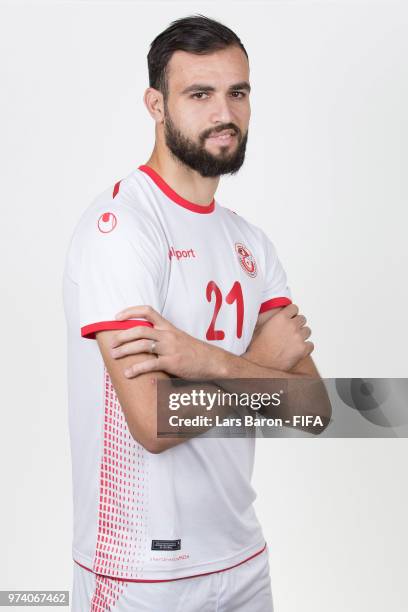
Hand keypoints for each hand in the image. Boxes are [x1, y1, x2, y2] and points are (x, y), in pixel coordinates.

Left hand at [110, 305, 225, 378]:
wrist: (213, 361)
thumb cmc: (195, 352)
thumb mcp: (179, 339)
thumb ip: (163, 338)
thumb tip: (145, 342)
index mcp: (169, 327)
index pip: (148, 311)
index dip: (131, 311)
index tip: (117, 317)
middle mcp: (168, 335)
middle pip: (140, 329)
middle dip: (122, 335)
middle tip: (112, 343)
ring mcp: (170, 348)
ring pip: (142, 345)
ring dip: (125, 350)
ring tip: (115, 356)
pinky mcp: (172, 362)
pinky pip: (150, 364)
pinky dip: (137, 369)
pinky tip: (128, 373)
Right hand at [244, 304, 312, 370]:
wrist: (260, 363)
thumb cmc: (258, 347)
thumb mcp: (260, 327)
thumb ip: (270, 318)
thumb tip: (273, 314)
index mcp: (280, 318)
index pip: (294, 308)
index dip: (292, 313)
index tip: (291, 317)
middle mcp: (291, 326)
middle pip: (302, 319)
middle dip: (297, 324)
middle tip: (291, 331)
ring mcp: (298, 337)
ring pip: (307, 331)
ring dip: (302, 335)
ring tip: (293, 341)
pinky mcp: (303, 349)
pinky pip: (311, 345)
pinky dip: (306, 347)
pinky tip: (298, 349)